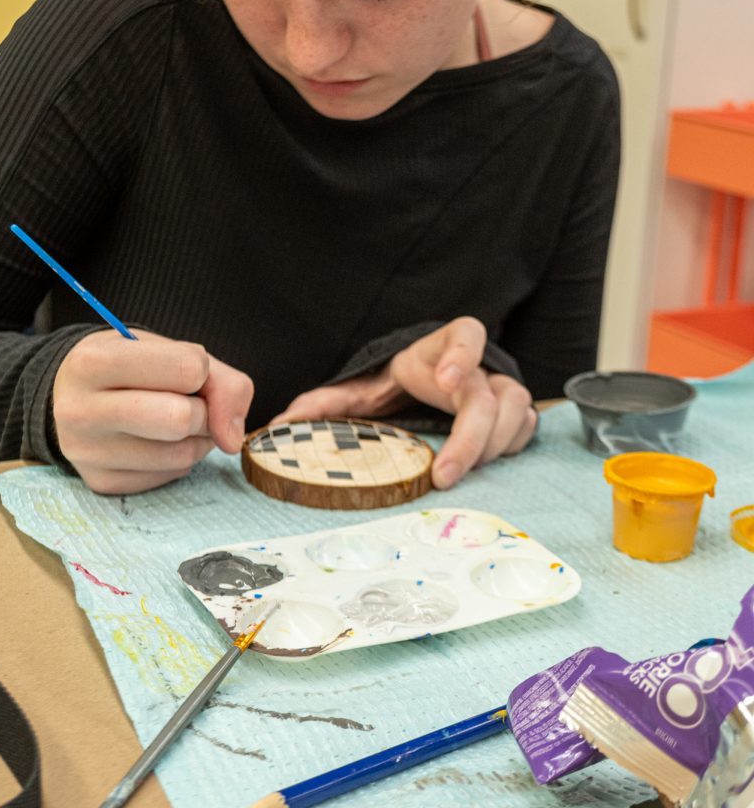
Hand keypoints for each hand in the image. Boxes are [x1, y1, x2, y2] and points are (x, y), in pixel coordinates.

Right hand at [52, 329, 253, 493]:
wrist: (73, 392)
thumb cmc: (130, 366)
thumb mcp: (170, 350)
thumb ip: (222, 382)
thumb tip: (232, 441)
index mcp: (94, 362)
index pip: (188, 369)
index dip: (201, 371)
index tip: (186, 373)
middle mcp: (80, 410)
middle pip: (181, 419)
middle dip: (201, 411)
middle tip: (189, 403)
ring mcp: (86, 452)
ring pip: (180, 455)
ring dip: (196, 438)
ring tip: (175, 421)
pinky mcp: (101, 482)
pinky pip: (170, 475)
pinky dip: (179, 458)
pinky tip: (159, 441)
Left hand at [271, 317, 536, 488]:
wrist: (432, 381)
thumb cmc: (397, 382)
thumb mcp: (364, 387)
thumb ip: (327, 401)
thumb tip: (283, 422)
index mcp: (439, 348)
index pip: (465, 334)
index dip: (462, 354)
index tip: (446, 379)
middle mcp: (478, 365)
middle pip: (489, 393)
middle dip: (471, 436)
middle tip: (444, 473)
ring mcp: (500, 385)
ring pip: (515, 411)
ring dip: (492, 447)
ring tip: (459, 472)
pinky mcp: (513, 409)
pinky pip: (525, 428)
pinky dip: (509, 446)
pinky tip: (486, 462)